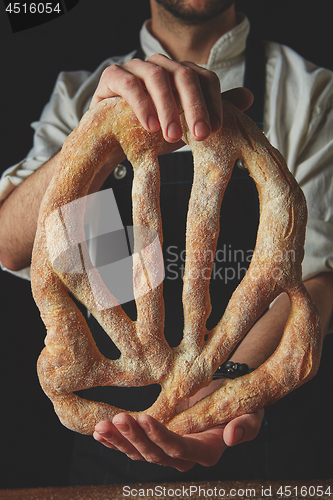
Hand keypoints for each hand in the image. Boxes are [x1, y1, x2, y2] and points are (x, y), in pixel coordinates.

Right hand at [90, 53, 252, 146]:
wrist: (113, 142)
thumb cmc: (152, 133)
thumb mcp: (185, 125)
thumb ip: (210, 111)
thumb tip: (249, 97)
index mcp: (181, 75)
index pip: (205, 78)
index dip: (214, 103)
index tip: (216, 131)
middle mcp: (162, 65)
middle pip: (185, 75)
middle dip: (195, 107)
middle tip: (200, 136)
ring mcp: (137, 68)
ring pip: (158, 77)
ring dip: (169, 108)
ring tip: (172, 137)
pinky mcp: (113, 76)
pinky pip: (130, 84)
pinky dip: (142, 105)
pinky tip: (150, 127)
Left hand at [93, 409, 263, 470]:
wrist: (224, 392)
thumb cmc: (240, 402)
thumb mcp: (250, 412)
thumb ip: (246, 426)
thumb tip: (232, 437)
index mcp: (206, 451)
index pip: (180, 448)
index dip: (161, 437)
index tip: (144, 417)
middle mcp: (184, 456)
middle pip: (155, 454)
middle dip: (134, 438)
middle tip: (118, 419)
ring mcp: (167, 450)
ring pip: (140, 453)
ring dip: (119, 441)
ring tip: (102, 427)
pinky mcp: (156, 440)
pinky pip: (134, 445)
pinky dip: (115, 441)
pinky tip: (100, 434)